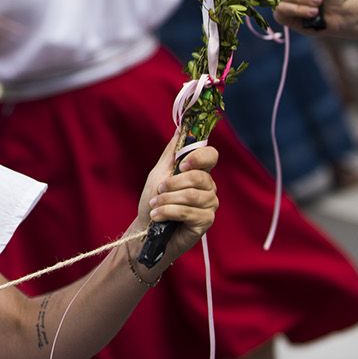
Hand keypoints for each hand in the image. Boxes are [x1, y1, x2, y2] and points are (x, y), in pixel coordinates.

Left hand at [138, 133, 218, 264]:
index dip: (199, 157)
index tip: (182, 164)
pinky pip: (189, 212)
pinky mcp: (206, 222)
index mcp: (199, 172)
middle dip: (173, 183)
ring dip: (168, 199)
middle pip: (200, 177)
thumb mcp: (159, 173)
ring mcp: (209, 205)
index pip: (211, 155)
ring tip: (155, 205)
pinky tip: (158, 215)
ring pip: (192, 195)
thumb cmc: (154, 201)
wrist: (146, 229)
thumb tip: (180, 128)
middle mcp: (208, 187)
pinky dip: (169, 212)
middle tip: (158, 190)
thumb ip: (171, 153)